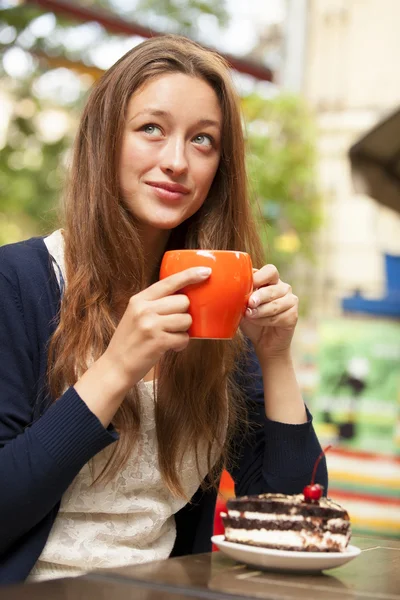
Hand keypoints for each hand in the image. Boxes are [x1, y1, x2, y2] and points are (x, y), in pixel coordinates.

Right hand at [103, 266, 210, 389]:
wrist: (115, 367)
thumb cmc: (130, 342)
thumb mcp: (135, 315)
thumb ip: (154, 304)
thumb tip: (184, 298)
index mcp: (139, 299)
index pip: (169, 282)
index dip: (190, 275)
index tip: (206, 271)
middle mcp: (144, 309)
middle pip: (183, 301)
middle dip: (184, 314)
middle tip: (172, 325)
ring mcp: (151, 325)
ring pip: (187, 320)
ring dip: (183, 331)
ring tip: (170, 337)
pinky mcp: (158, 342)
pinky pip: (184, 338)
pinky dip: (180, 344)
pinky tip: (170, 347)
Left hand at [240, 264, 297, 359]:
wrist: (263, 341)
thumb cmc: (251, 319)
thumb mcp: (241, 305)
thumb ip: (240, 295)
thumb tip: (231, 289)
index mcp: (270, 280)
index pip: (270, 271)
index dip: (259, 277)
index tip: (247, 285)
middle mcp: (283, 288)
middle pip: (273, 287)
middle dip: (260, 295)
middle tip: (250, 303)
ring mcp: (290, 301)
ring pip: (277, 303)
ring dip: (261, 311)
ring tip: (249, 315)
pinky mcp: (293, 315)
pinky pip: (280, 316)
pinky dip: (266, 320)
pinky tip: (259, 323)